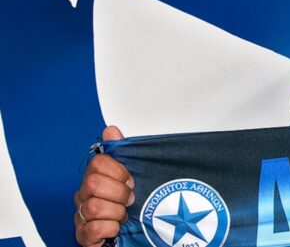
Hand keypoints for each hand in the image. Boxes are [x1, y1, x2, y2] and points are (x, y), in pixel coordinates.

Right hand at [74, 126, 133, 246]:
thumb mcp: (132, 175)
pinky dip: (110, 228)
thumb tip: (110, 130)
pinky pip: (93, 229)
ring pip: (93, 206)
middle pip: (93, 183)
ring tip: (124, 215)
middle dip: (119, 192)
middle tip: (129, 199)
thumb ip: (122, 152)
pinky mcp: (83, 236)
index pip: (98, 162)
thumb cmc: (130, 204)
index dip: (118, 171)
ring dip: (116, 212)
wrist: (133, 234)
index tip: (130, 180)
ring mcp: (81, 215)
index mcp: (94, 178)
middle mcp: (83, 195)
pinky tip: (116, 228)